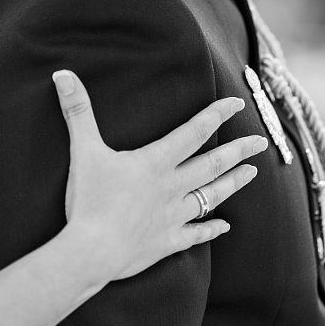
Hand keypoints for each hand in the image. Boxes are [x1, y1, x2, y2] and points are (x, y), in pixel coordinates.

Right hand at [52, 70, 265, 285]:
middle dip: (239, 150)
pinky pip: (196, 234)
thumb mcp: (83, 149)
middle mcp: (171, 186)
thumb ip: (77, 111)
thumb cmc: (88, 199)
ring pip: (211, 195)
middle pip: (212, 164)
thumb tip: (63, 74)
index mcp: (155, 161)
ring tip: (252, 173)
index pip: (193, 131)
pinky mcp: (166, 242)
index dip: (216, 115)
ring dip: (233, 183)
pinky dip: (212, 229)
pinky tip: (226, 226)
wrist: (91, 251)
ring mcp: (172, 216)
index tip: (237, 103)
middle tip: (261, 141)